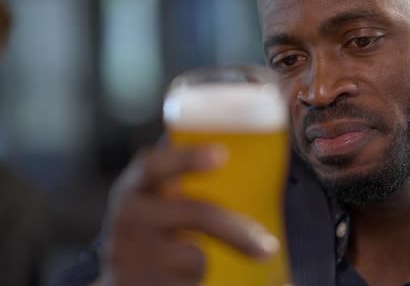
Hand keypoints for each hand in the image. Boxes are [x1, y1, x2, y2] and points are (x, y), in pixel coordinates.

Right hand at [95, 146, 278, 285]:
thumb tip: (236, 159)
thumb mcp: (154, 203)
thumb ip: (180, 184)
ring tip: (186, 263)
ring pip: (196, 257)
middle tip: (269, 247)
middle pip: (196, 215)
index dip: (186, 158)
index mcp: (133, 188)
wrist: (121, 283)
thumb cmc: (152, 231)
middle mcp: (127, 219)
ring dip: (203, 263)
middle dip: (237, 231)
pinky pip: (188, 285)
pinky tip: (177, 282)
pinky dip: (193, 285)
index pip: (154, 165)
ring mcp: (130, 257)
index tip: (221, 155)